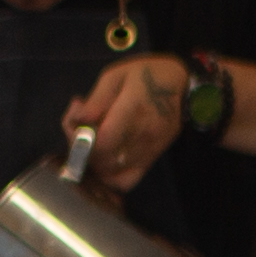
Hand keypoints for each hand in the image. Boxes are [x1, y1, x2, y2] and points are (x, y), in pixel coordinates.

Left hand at [62, 52, 196, 195]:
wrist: (180, 83)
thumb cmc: (144, 75)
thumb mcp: (115, 76)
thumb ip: (95, 101)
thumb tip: (77, 122)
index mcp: (134, 108)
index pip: (102, 141)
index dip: (80, 140)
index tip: (75, 126)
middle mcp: (145, 133)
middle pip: (104, 160)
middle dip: (82, 149)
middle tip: (81, 131)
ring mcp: (152, 148)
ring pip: (112, 173)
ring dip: (93, 162)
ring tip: (93, 142)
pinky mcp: (155, 157)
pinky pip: (127, 181)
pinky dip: (110, 176)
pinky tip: (104, 160)